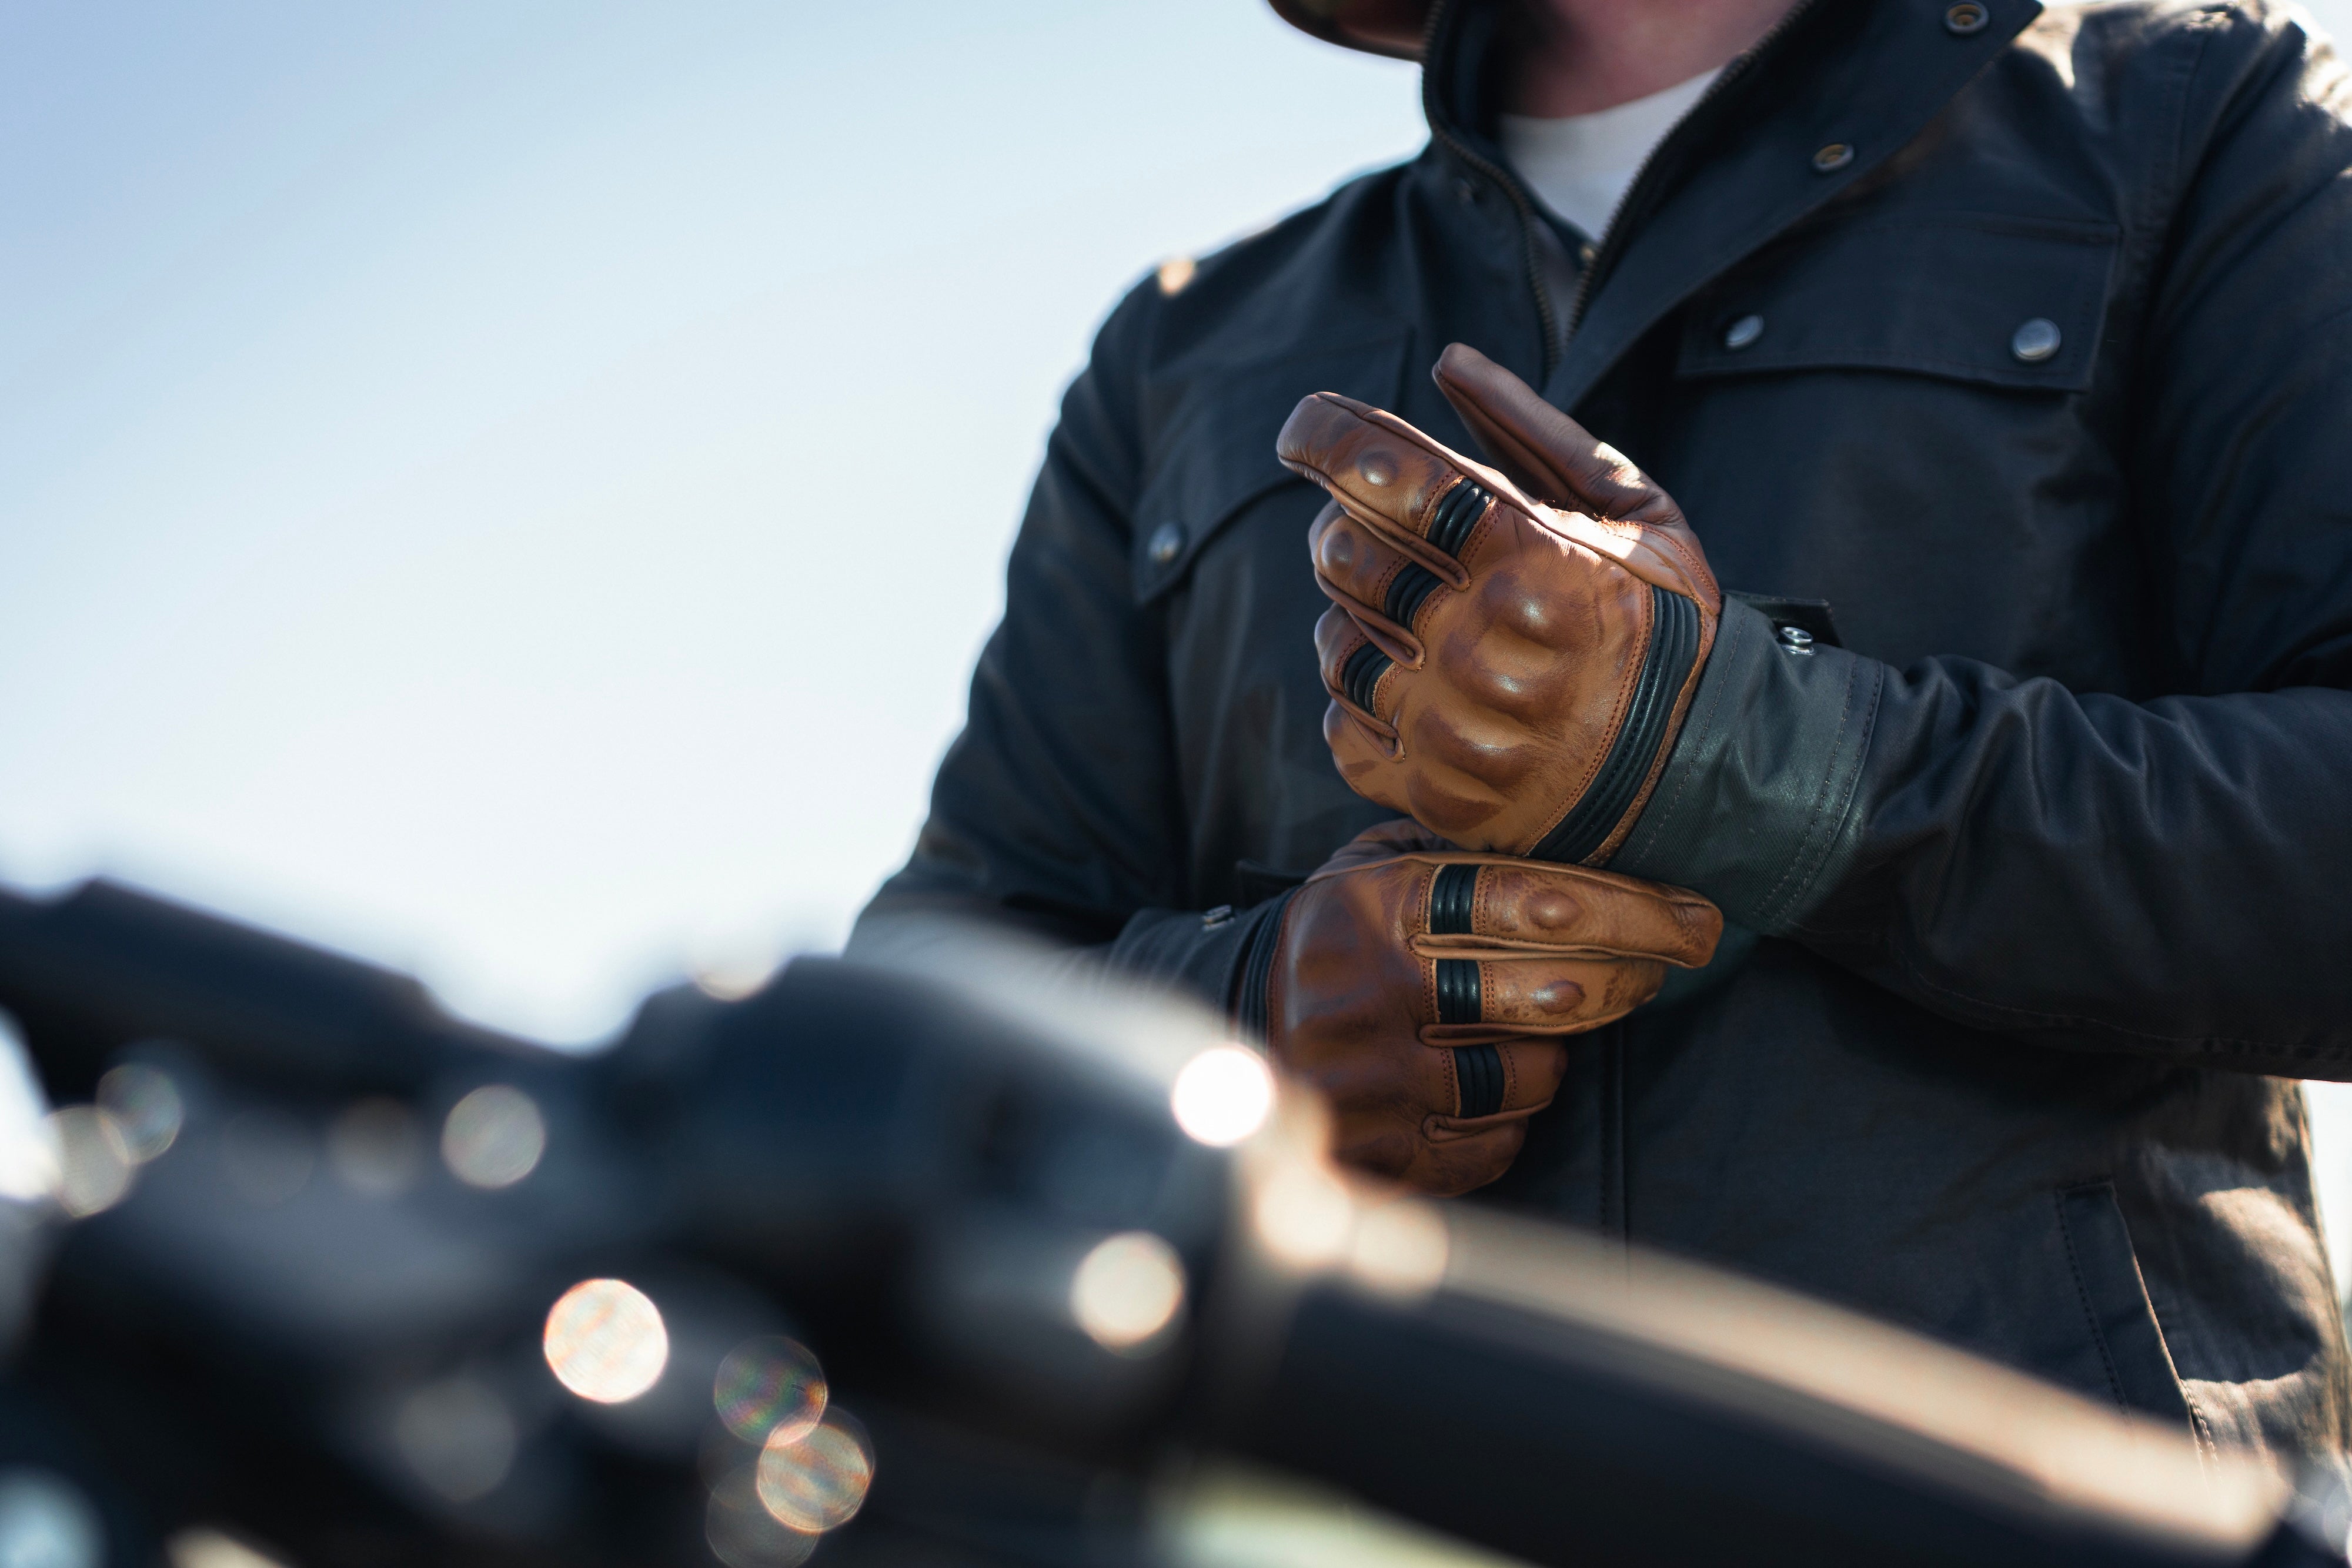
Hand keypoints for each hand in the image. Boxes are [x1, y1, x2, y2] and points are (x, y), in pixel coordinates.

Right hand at [1265, 820, 1720, 1194]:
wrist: (1241, 1034)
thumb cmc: (1338, 937)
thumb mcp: (1374, 865)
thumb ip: (1461, 850)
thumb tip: (1593, 844)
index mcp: (1380, 904)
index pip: (1535, 901)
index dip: (1634, 911)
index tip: (1696, 918)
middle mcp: (1375, 989)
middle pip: (1556, 990)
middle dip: (1631, 977)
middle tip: (1660, 964)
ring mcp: (1378, 1079)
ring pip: (1538, 1073)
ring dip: (1557, 1051)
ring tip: (1528, 1023)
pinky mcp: (1386, 1152)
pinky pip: (1501, 1139)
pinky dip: (1509, 1114)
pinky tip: (1482, 1082)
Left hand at [1276, 343, 1721, 862]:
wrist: (1699, 773)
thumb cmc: (1668, 626)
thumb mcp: (1633, 512)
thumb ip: (1535, 432)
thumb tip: (1448, 359)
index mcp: (1535, 560)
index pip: (1391, 475)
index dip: (1328, 436)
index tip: (1304, 425)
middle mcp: (1481, 644)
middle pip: (1344, 551)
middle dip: (1348, 523)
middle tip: (1383, 525)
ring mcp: (1448, 725)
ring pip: (1333, 635)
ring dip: (1357, 609)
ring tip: (1410, 608)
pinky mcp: (1427, 790)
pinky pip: (1340, 719)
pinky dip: (1362, 692)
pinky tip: (1412, 681)